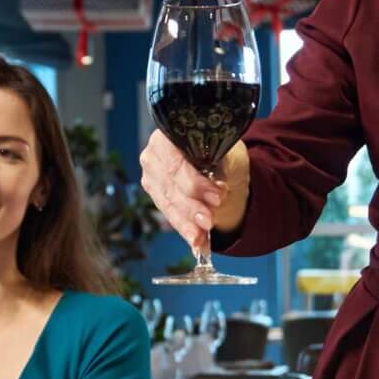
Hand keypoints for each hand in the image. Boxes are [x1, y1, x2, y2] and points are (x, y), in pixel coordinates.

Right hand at [138, 132, 248, 259]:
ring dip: (186, 224)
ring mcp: (151, 175)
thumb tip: (217, 189)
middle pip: (169, 187)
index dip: (194, 183)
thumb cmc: (222, 151)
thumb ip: (221, 166)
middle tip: (209, 222)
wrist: (218, 161)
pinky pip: (169, 215)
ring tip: (201, 239)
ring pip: (167, 204)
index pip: (176, 164)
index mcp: (168, 135)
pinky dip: (185, 230)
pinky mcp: (155, 194)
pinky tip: (197, 243)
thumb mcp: (227, 152)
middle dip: (190, 208)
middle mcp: (153, 154)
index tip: (217, 197)